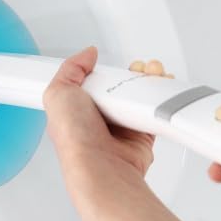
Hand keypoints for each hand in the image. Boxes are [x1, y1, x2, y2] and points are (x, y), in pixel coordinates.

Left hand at [43, 47, 169, 220]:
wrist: (101, 165)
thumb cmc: (75, 138)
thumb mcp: (58, 92)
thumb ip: (71, 68)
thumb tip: (87, 54)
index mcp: (76, 108)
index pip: (93, 81)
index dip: (105, 70)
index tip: (114, 65)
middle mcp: (98, 118)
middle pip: (119, 86)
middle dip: (132, 72)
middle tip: (138, 68)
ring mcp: (120, 126)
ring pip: (138, 96)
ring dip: (149, 81)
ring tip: (153, 73)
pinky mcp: (141, 134)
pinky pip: (153, 112)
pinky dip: (161, 100)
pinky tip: (162, 89)